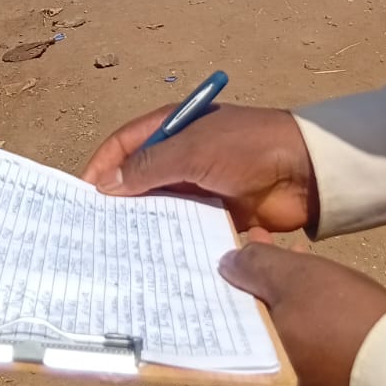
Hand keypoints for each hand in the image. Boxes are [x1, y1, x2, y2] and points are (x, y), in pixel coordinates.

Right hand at [81, 104, 318, 233]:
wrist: (304, 171)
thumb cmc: (247, 147)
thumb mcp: (193, 150)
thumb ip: (150, 168)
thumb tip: (106, 186)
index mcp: (173, 127)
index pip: (125, 145)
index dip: (102, 166)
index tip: (81, 196)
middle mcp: (181, 155)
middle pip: (139, 178)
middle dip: (118, 201)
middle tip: (93, 231)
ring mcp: (199, 185)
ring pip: (160, 206)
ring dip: (143, 223)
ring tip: (117, 250)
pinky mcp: (216, 212)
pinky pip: (185, 227)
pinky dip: (169, 238)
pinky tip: (153, 258)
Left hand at [221, 235, 385, 385]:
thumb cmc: (342, 323)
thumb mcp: (294, 278)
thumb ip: (255, 266)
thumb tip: (226, 264)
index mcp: (248, 370)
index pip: (219, 321)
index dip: (223, 280)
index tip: (229, 250)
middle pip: (251, 324)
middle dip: (255, 281)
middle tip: (261, 243)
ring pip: (281, 331)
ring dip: (283, 293)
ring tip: (297, 255)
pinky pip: (307, 344)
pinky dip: (306, 314)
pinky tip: (323, 287)